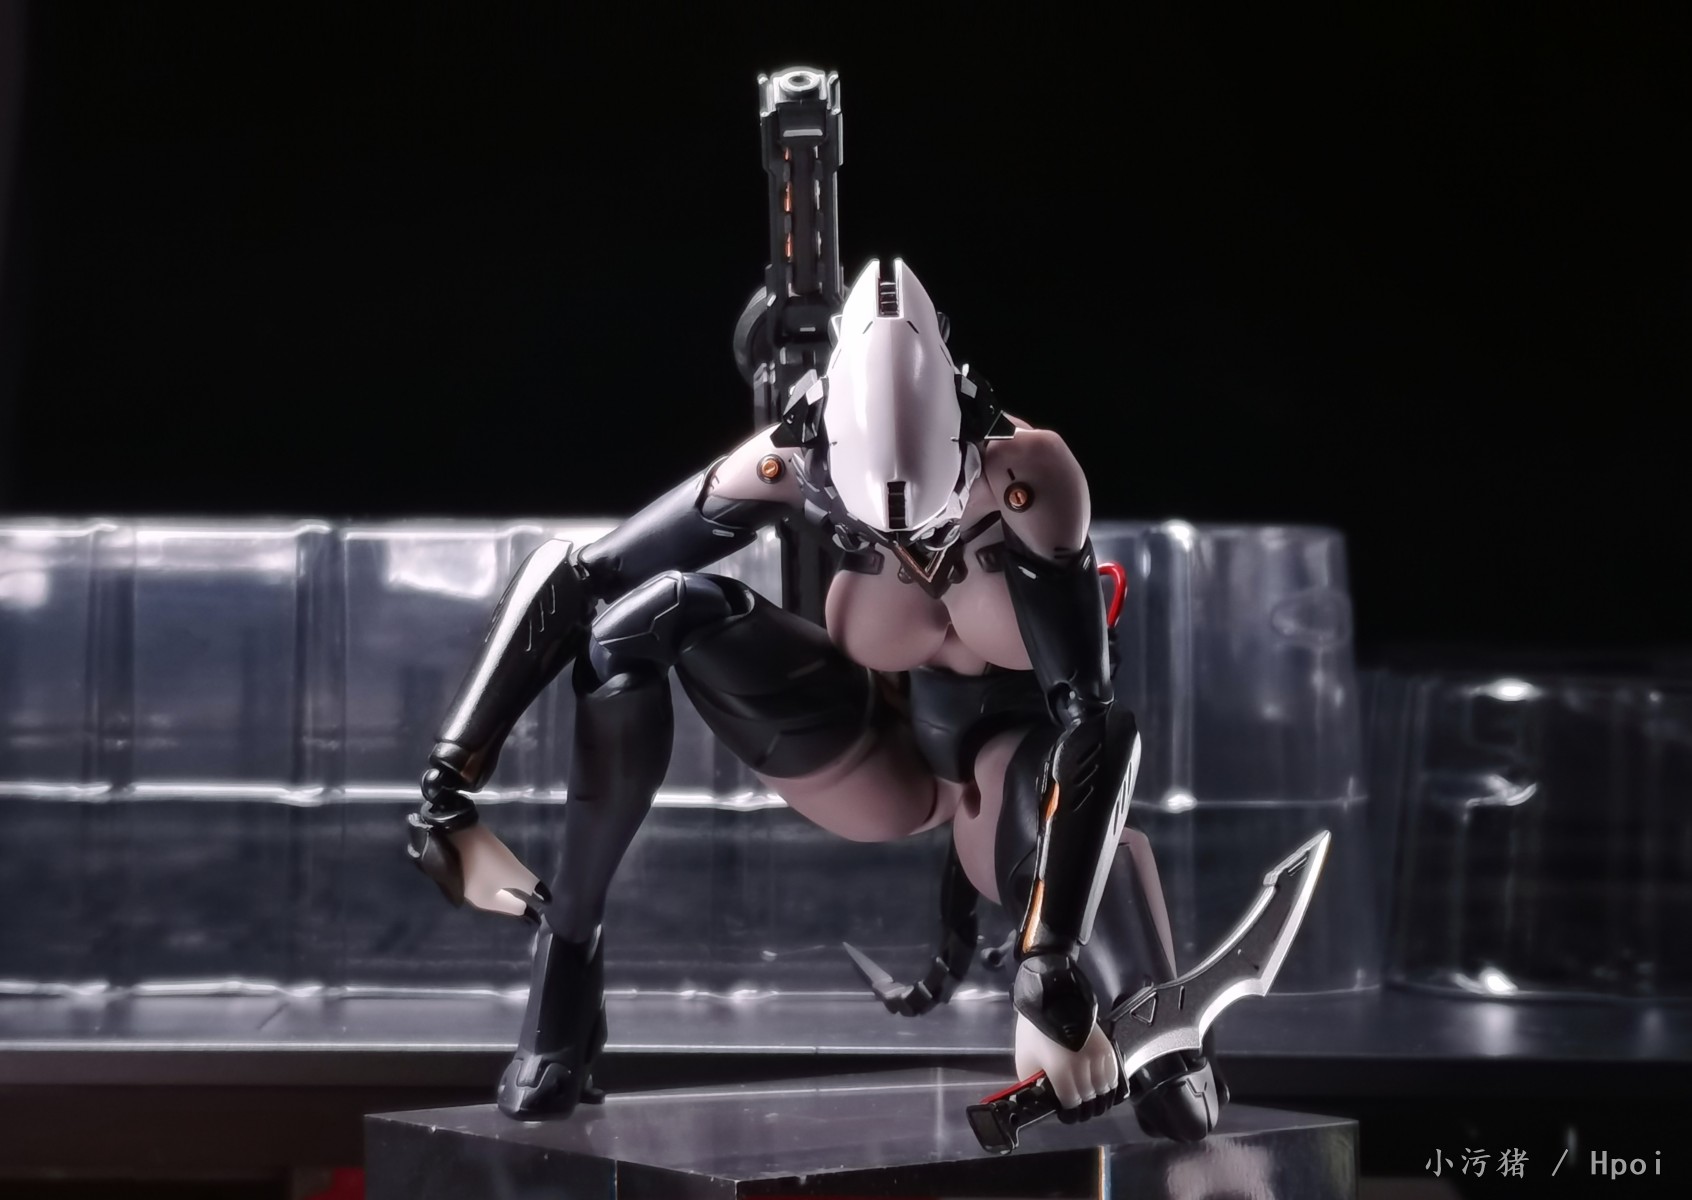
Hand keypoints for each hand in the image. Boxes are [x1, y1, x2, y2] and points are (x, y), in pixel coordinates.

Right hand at [408, 817, 545, 918]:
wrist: (450, 833)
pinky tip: (497, 872)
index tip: (537, 919)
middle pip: (500, 900)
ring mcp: (465, 881)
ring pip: (491, 888)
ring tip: (516, 888)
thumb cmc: (484, 857)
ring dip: (504, 889)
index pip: (513, 908)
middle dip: (514, 901)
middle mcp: (473, 895)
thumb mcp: (511, 871)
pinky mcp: (461, 866)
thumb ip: (529, 885)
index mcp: (486, 900)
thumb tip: (546, 900)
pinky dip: (494, 877)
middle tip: (528, 903)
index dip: (528, 910)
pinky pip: (483, 876)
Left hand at [1014, 1015, 1122, 1121]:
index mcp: (1061, 1072)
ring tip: (1089, 1095)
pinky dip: (1109, 1084)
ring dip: (1097, 1096)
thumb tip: (1043, 1099)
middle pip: (1090, 1098)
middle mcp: (1083, 1067)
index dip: (1068, 1112)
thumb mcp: (1025, 1060)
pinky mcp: (1107, 1048)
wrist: (1051, 1000)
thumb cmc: (1034, 1031)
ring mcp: (1097, 1057)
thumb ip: (1034, 1084)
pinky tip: (1101, 1085)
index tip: (1065, 1112)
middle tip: (1076, 1106)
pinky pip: (1114, 1076)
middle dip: (1082, 1105)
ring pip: (1105, 1090)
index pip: (1072, 1104)